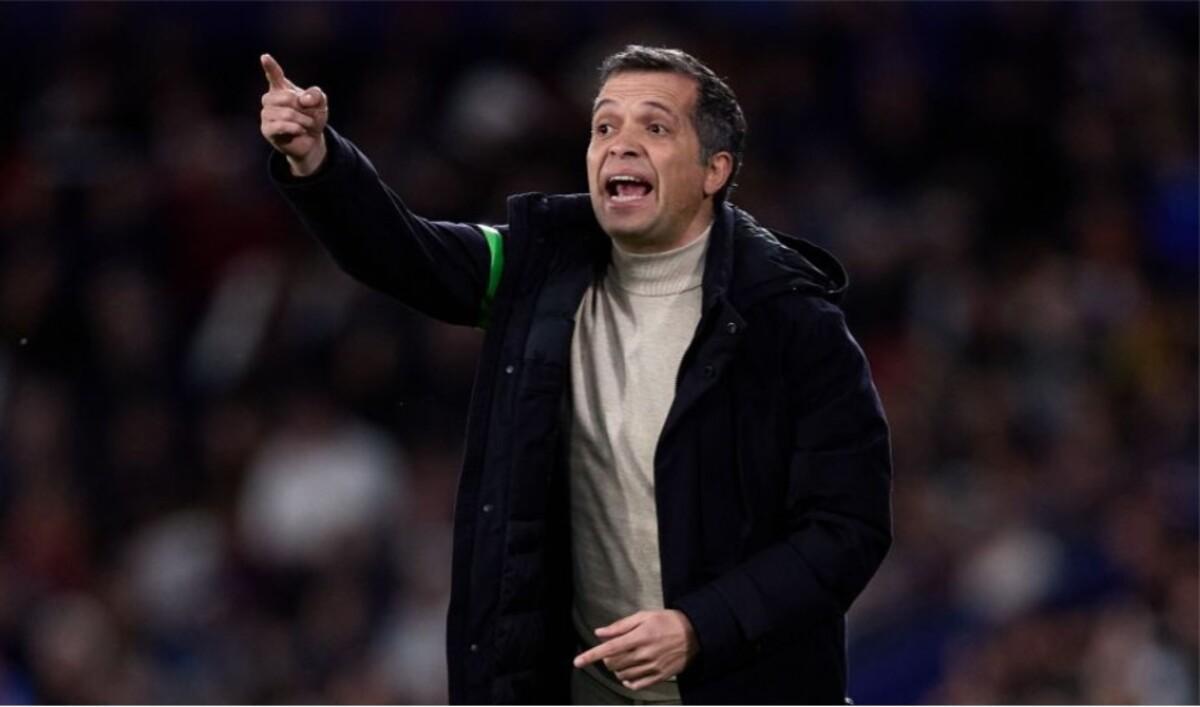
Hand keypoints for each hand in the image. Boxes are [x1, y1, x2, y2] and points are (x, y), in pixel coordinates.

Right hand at [259, 53, 328, 175]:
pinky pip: (280, 126)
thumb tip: (303, 99)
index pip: (274, 75)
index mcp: (282, 88)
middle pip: (285, 97)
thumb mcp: (321, 104)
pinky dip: (295, 128)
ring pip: (285, 113)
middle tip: (310, 115)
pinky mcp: (267, 129)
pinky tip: (300, 130)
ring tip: (307, 124)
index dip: (270, 66)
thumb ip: (316, 95)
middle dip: (302, 107)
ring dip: (302, 120)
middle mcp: (270, 99)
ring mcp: (266, 114)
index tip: (265, 57)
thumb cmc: (312, 118)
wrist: (311, 141)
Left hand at [572, 609, 698, 690]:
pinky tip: (631, 672)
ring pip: (622, 675)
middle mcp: (644, 654)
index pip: (608, 649)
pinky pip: (635, 685)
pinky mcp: (659, 676)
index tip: (577, 662)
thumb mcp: (644, 616)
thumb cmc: (667, 621)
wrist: (694, 633)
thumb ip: (620, 626)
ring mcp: (652, 667)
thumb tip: (599, 633)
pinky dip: (628, 680)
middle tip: (615, 650)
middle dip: (607, 658)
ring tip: (626, 658)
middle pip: (613, 663)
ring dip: (617, 668)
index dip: (590, 656)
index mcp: (639, 636)